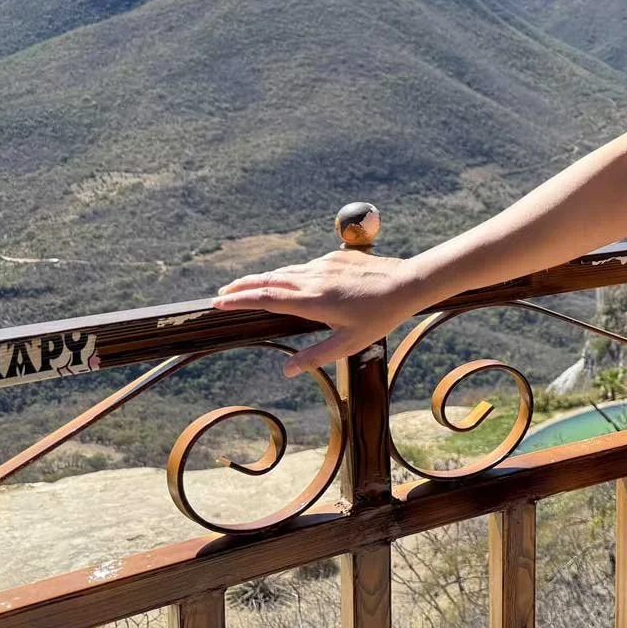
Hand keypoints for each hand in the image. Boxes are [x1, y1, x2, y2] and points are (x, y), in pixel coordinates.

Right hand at [213, 251, 428, 376]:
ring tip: (246, 286)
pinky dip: (288, 274)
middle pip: (269, 281)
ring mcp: (324, 265)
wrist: (407, 282)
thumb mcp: (349, 343)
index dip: (240, 300)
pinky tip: (286, 281)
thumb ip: (316, 356)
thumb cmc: (380, 316)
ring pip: (285, 271)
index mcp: (313, 301)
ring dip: (263, 278)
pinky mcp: (335, 257)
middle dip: (243, 286)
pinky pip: (304, 267)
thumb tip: (287, 371)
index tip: (219, 303)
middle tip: (223, 294)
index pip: (266, 299)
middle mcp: (313, 279)